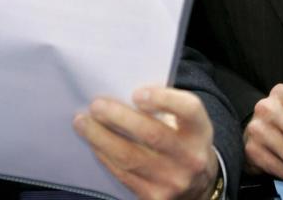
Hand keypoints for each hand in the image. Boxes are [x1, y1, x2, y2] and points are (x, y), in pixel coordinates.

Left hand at [74, 86, 218, 199]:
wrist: (199, 184)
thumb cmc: (184, 140)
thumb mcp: (185, 122)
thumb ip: (164, 105)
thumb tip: (122, 91)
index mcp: (200, 131)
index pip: (188, 110)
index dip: (163, 99)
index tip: (136, 93)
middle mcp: (190, 157)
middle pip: (153, 135)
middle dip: (119, 118)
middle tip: (96, 105)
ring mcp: (173, 181)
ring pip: (130, 157)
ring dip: (101, 138)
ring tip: (82, 123)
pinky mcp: (154, 197)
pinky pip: (123, 174)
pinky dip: (105, 156)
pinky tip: (93, 143)